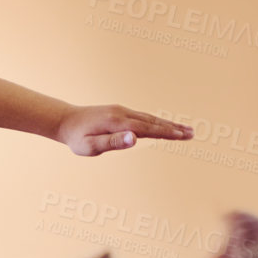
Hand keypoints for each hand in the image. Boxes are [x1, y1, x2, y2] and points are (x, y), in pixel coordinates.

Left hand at [56, 104, 193, 156]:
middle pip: (152, 121)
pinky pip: (142, 116)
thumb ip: (112, 143)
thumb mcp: (90, 146)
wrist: (64, 120)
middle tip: (192, 134)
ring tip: (185, 130)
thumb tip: (134, 139)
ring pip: (149, 118)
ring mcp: (121, 111)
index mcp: (117, 123)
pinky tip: (164, 125)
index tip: (182, 136)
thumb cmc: (76, 138)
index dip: (165, 132)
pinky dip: (156, 121)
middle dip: (172, 128)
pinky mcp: (120, 112)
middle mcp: (122, 113)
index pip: (146, 128)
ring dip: (167, 124)